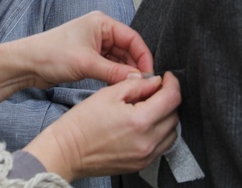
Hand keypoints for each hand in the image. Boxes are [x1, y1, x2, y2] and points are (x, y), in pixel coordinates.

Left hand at [18, 11, 154, 86]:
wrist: (27, 64)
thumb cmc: (50, 54)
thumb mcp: (86, 63)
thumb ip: (114, 72)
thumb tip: (138, 79)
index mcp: (101, 23)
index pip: (132, 38)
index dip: (143, 56)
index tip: (150, 74)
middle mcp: (100, 31)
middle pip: (128, 49)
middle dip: (135, 66)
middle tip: (142, 85)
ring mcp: (94, 45)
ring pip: (119, 60)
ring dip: (124, 73)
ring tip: (131, 88)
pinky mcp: (89, 58)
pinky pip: (109, 66)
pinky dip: (114, 76)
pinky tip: (118, 86)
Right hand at [24, 73, 180, 181]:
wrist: (67, 151)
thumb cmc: (82, 123)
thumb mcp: (108, 94)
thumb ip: (136, 85)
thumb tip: (154, 82)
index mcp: (140, 121)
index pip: (172, 99)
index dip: (172, 83)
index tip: (167, 77)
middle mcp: (147, 141)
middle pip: (174, 115)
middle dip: (168, 99)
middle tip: (155, 90)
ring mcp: (145, 156)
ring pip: (171, 133)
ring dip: (166, 117)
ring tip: (150, 107)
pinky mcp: (140, 164)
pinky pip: (161, 146)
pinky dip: (160, 132)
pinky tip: (144, 124)